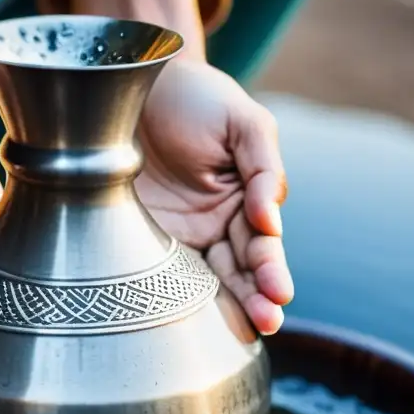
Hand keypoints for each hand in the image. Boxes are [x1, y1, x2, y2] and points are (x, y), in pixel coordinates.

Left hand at [136, 57, 293, 333]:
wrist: (135, 83)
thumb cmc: (197, 99)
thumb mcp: (243, 122)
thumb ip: (265, 168)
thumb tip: (272, 220)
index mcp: (249, 199)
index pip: (264, 242)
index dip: (271, 267)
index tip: (278, 291)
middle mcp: (218, 223)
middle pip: (242, 268)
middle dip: (259, 297)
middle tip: (270, 320)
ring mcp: (181, 234)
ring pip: (209, 279)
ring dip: (231, 305)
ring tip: (249, 329)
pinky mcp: (144, 238)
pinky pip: (163, 272)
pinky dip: (180, 298)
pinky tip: (194, 322)